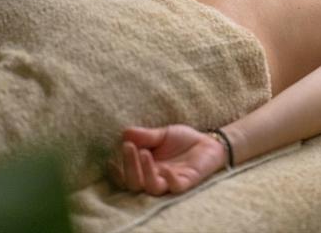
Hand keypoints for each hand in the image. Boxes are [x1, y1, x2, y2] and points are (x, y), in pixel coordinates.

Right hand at [108, 125, 224, 195]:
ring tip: (144, 152)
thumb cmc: (182, 140)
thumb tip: (125, 133)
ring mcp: (170, 181)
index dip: (117, 170)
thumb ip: (146, 136)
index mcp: (145, 169)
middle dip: (129, 166)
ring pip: (152, 188)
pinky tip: (166, 168)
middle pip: (134, 183)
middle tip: (128, 147)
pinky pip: (176, 187)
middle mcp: (154, 178)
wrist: (208, 142)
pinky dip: (170, 180)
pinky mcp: (187, 182)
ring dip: (145, 172)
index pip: (125, 176)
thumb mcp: (163, 134)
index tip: (112, 156)